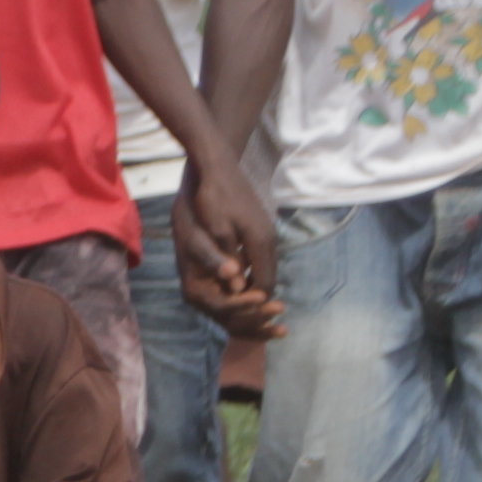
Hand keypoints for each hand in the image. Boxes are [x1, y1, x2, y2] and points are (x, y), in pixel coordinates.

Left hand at [177, 160, 278, 329]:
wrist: (218, 165)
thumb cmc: (213, 197)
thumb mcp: (216, 229)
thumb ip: (227, 258)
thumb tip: (236, 286)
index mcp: (260, 242)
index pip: (265, 284)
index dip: (253, 303)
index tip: (240, 316)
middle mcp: (268, 238)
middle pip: (268, 277)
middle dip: (255, 296)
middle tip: (238, 311)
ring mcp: (266, 231)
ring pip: (265, 266)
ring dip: (253, 282)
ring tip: (235, 297)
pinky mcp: (260, 225)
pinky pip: (260, 255)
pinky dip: (251, 268)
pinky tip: (235, 272)